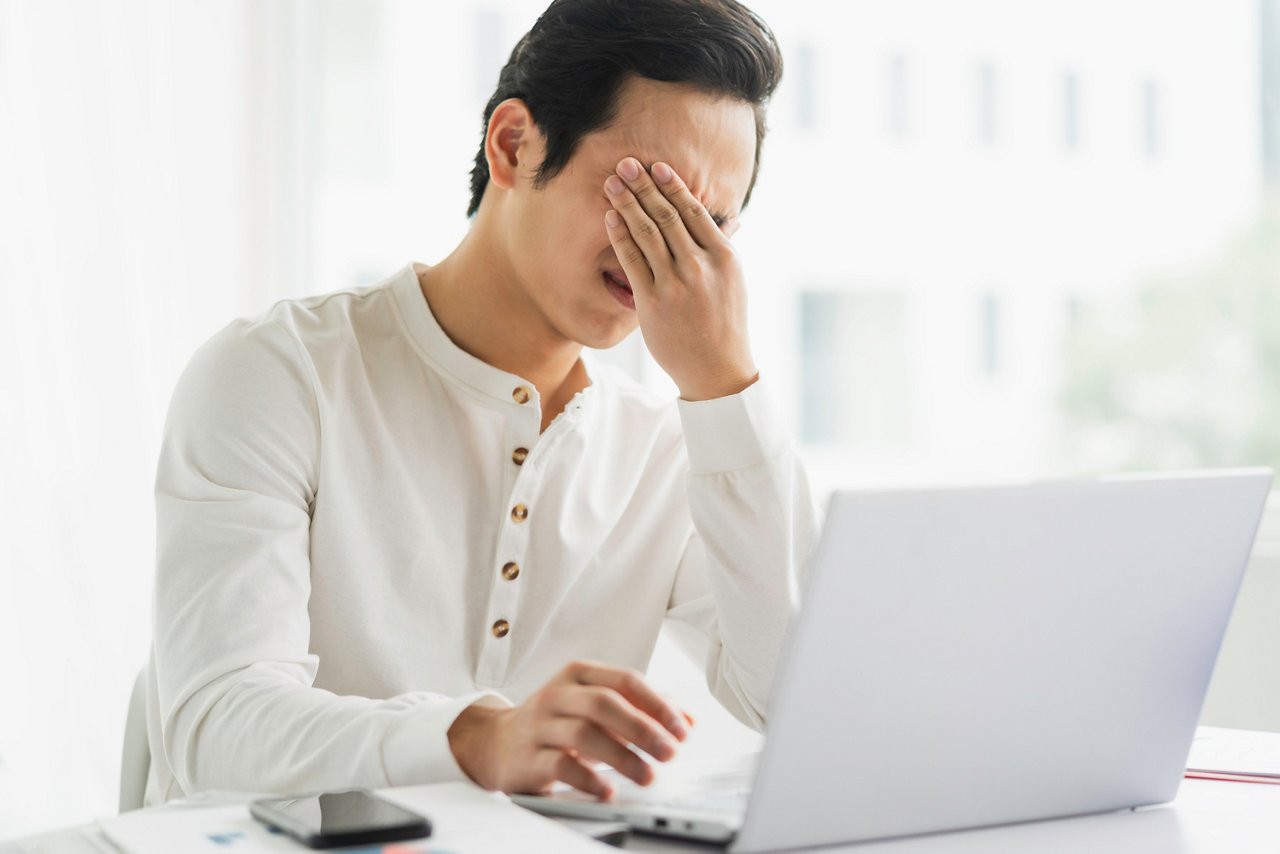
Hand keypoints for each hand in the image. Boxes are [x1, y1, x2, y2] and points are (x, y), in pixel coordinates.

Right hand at [447, 660, 691, 799]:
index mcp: (578, 674)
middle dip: (643, 729)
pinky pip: (559, 766)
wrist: (496, 742)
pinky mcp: (526, 757)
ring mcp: (539, 725)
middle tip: (669, 753)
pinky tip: (608, 790)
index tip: (682, 730)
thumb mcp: (594, 705)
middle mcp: (557, 694)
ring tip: (647, 776)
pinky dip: (588, 779)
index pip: (625, 680)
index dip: (658, 705)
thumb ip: (640, 708)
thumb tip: (687, 720)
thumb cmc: (557, 722)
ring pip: (584, 734)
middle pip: (605, 703)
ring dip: (622, 757)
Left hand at [604, 157, 758, 400]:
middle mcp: (701, 266)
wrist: (717, 370)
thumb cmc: (724, 324)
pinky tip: (610, 217)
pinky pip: (632, 260)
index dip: (672, 186)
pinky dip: (620, 235)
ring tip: (613, 182)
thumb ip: (724, 248)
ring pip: (647, 233)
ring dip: (627, 203)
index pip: (694, 211)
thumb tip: (732, 219)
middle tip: (626, 163)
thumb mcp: (733, 281)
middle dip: (644, 186)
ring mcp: (676, 283)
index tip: (657, 167)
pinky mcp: (653, 301)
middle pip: (667, 216)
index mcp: (724, 257)